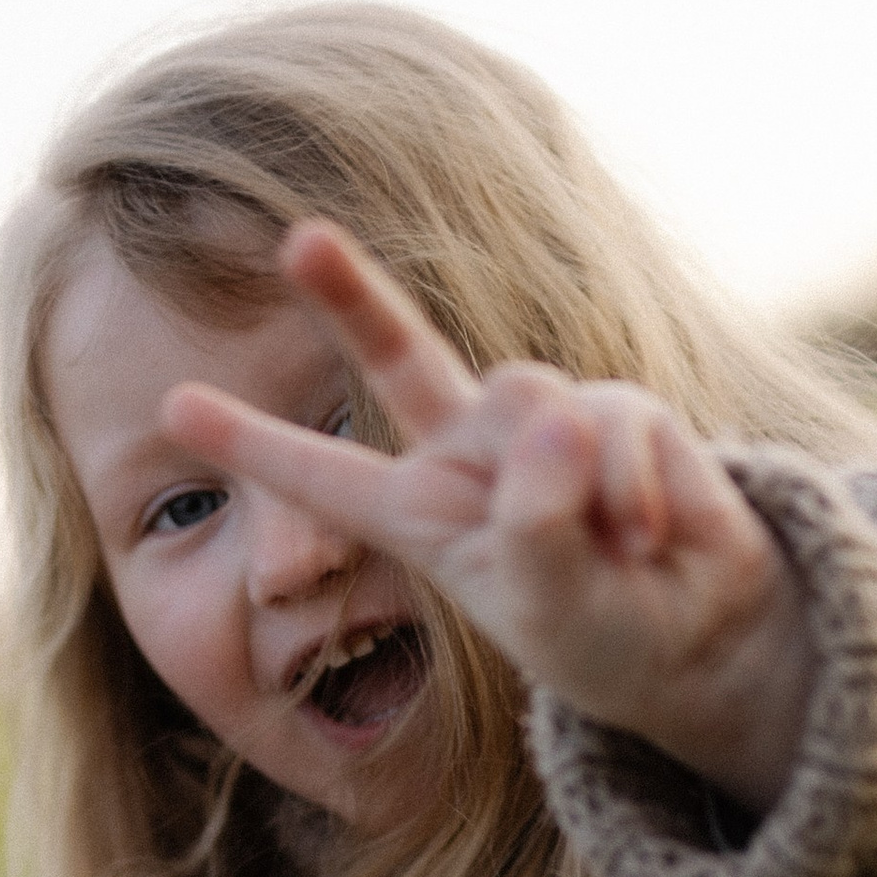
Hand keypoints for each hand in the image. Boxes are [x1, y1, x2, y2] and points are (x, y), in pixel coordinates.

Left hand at [164, 223, 813, 810]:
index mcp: (422, 518)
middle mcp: (471, 457)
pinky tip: (652, 539)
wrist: (701, 637)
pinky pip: (612, 422)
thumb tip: (557, 411)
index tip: (174, 406)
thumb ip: (538, 526)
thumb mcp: (554, 613)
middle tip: (296, 237)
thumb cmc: (606, 638)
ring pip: (528, 399)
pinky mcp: (617, 410)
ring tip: (618, 556)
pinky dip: (634, 490)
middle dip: (350, 296)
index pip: (324, 477)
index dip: (254, 444)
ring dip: (577, 488)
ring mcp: (541, 425)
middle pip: (400, 356)